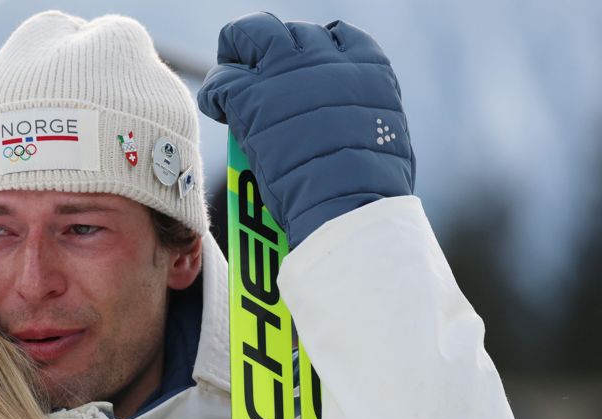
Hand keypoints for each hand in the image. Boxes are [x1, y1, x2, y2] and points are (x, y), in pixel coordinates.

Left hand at [198, 13, 414, 248]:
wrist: (348, 204)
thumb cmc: (372, 189)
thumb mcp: (388, 135)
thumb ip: (366, 112)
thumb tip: (349, 119)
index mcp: (366, 66)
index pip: (334, 35)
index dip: (313, 51)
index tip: (300, 70)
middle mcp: (325, 58)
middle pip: (286, 31)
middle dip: (269, 45)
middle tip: (256, 69)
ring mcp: (284, 73)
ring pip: (247, 35)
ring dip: (236, 55)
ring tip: (229, 81)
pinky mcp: (250, 97)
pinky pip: (220, 80)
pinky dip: (213, 92)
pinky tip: (215, 107)